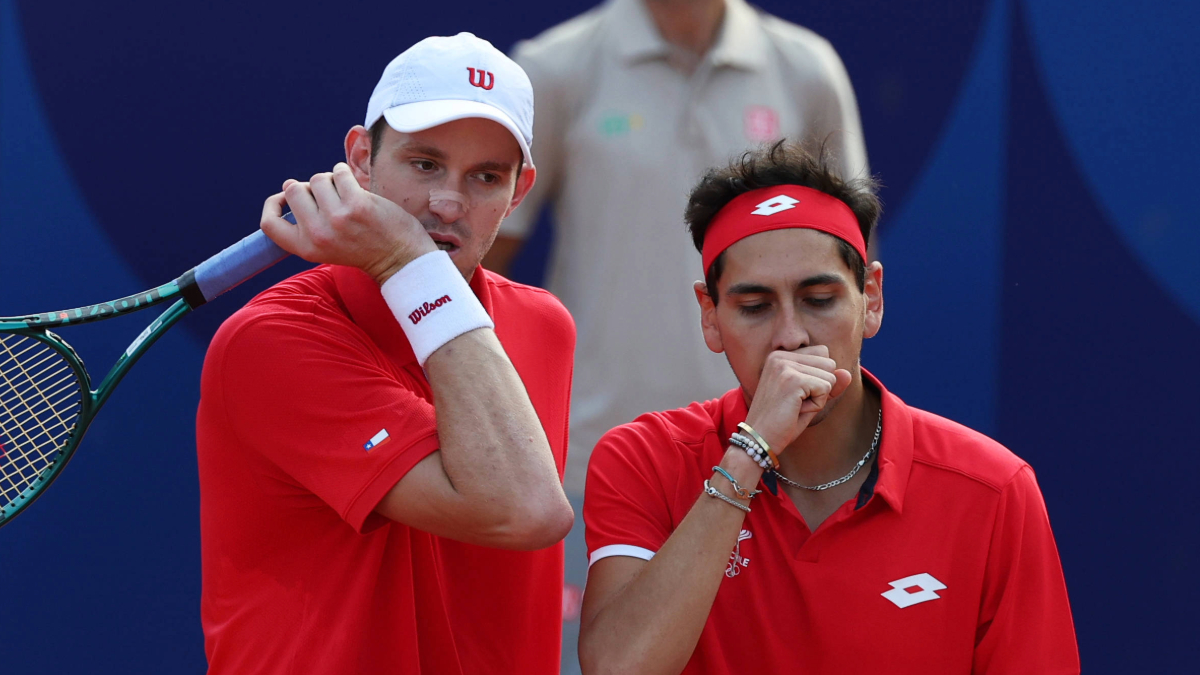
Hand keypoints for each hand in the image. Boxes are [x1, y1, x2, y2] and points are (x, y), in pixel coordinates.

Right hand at [260, 162, 437, 283]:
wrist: (399, 258)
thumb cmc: (361, 246)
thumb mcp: (325, 246)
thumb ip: (306, 224)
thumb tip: (290, 188)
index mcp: (306, 248)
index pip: (269, 223)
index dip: (272, 204)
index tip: (284, 196)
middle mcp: (318, 234)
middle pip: (293, 190)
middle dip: (309, 186)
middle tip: (327, 196)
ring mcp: (337, 218)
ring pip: (318, 179)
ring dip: (330, 180)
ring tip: (344, 194)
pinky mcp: (357, 204)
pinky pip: (339, 172)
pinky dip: (344, 172)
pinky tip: (353, 185)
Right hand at [743, 346, 852, 453]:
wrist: (758, 440)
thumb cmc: (781, 421)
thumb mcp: (809, 399)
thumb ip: (828, 384)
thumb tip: (846, 373)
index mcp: (780, 356)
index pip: (822, 354)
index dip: (818, 379)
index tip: (795, 395)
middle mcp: (780, 356)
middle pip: (829, 363)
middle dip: (821, 387)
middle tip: (796, 403)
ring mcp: (785, 366)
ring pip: (830, 376)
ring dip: (818, 397)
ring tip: (795, 407)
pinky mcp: (792, 379)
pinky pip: (826, 388)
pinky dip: (816, 405)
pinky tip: (796, 411)